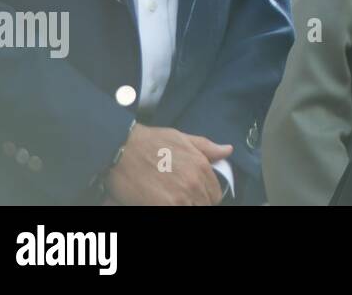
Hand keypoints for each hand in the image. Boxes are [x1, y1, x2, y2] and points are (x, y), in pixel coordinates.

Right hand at [104, 124, 232, 205]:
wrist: (123, 149)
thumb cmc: (151, 142)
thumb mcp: (183, 139)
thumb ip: (207, 148)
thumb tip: (228, 150)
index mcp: (201, 166)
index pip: (215, 192)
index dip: (206, 194)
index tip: (196, 194)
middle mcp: (195, 183)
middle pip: (205, 204)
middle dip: (197, 202)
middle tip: (183, 197)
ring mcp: (180, 197)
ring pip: (194, 208)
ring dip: (187, 205)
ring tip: (173, 199)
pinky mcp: (164, 206)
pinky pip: (179, 212)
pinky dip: (174, 209)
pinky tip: (164, 202)